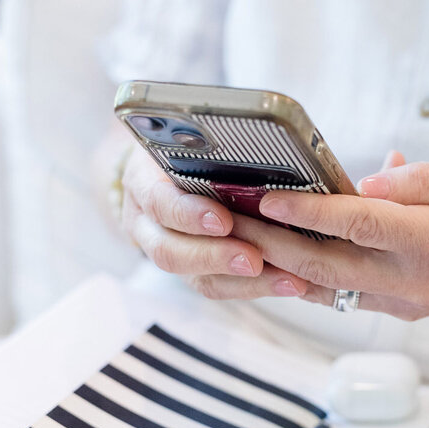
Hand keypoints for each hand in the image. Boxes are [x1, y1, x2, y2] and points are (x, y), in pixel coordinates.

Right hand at [119, 147, 308, 299]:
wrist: (168, 170)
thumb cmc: (188, 147)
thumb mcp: (191, 140)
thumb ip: (214, 151)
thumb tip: (258, 149)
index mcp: (142, 182)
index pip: (157, 202)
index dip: (188, 214)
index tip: (222, 220)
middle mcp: (145, 223)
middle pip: (169, 251)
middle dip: (215, 256)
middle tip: (254, 259)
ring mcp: (167, 252)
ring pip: (195, 277)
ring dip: (244, 282)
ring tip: (286, 279)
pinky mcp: (190, 272)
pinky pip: (218, 287)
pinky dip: (253, 287)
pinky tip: (286, 282)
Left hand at [223, 159, 428, 322]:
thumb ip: (421, 181)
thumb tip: (365, 181)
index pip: (358, 225)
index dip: (308, 212)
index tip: (267, 197)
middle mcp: (412, 281)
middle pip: (325, 264)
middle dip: (270, 242)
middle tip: (226, 216)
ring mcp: (401, 303)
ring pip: (323, 288)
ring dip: (274, 265)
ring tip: (232, 238)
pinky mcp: (396, 310)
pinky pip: (337, 296)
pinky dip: (299, 279)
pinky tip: (267, 259)